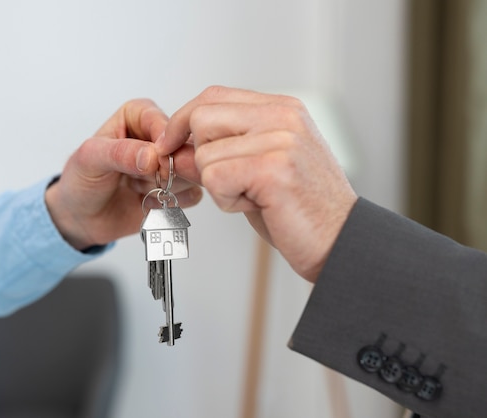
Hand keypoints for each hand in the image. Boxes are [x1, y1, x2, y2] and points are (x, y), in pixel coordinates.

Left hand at [45, 98, 201, 249]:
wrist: (81, 217)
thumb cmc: (81, 181)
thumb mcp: (90, 159)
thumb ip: (120, 153)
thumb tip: (151, 155)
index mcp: (137, 116)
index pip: (164, 123)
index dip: (163, 143)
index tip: (153, 161)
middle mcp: (157, 138)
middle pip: (184, 148)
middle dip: (167, 169)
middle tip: (146, 180)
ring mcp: (169, 164)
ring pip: (190, 173)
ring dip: (164, 187)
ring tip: (137, 189)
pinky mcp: (176, 189)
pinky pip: (191, 195)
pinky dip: (169, 203)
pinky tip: (147, 202)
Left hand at [157, 86, 356, 281]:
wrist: (339, 242)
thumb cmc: (298, 209)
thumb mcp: (255, 170)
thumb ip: (217, 154)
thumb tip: (172, 150)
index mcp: (281, 109)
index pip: (213, 96)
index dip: (182, 120)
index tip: (168, 145)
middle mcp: (283, 116)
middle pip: (201, 117)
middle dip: (198, 156)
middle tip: (228, 183)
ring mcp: (280, 140)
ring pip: (204, 154)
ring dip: (218, 186)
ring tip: (254, 197)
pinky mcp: (273, 168)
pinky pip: (215, 178)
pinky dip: (227, 201)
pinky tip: (256, 206)